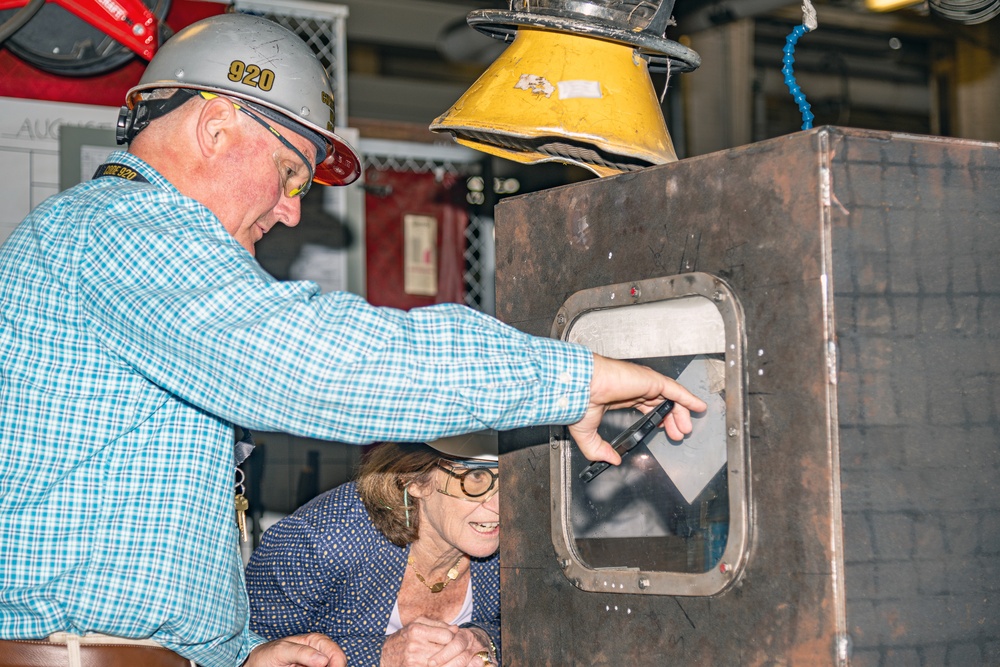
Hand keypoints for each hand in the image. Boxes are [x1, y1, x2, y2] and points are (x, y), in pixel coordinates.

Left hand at [244, 634, 345, 666]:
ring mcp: (315, 666)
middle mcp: (319, 655)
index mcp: (316, 642)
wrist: (256, 666)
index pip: (336, 653)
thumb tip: (323, 660)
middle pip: (337, 663)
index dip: (338, 663)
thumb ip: (302, 652)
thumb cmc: (267, 654)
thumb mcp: (282, 650)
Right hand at [381, 618, 492, 666]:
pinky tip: (437, 663)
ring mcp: (413, 661)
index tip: (450, 639)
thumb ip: (438, 624)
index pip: (448, 636)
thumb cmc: (406, 636)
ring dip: (446, 660)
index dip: (451, 637)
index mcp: (417, 630)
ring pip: (442, 662)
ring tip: (445, 657)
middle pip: (446, 650)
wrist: (386, 654)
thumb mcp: (418, 623)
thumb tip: (455, 629)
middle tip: (452, 650)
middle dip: (451, 650)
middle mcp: (414, 646)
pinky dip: (439, 665)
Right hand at [570, 354, 708, 462]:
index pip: (646, 406)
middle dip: (671, 420)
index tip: (663, 430)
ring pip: (671, 398)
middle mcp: (635, 388)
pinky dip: (688, 398)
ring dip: (681, 414)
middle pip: (661, 404)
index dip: (657, 419)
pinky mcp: (652, 381)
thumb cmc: (579, 401)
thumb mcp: (587, 433)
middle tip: (678, 435)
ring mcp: (644, 383)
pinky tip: (698, 407)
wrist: (581, 388)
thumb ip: (599, 449)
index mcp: (621, 396)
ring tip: (685, 430)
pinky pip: (676, 391)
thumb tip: (611, 460)